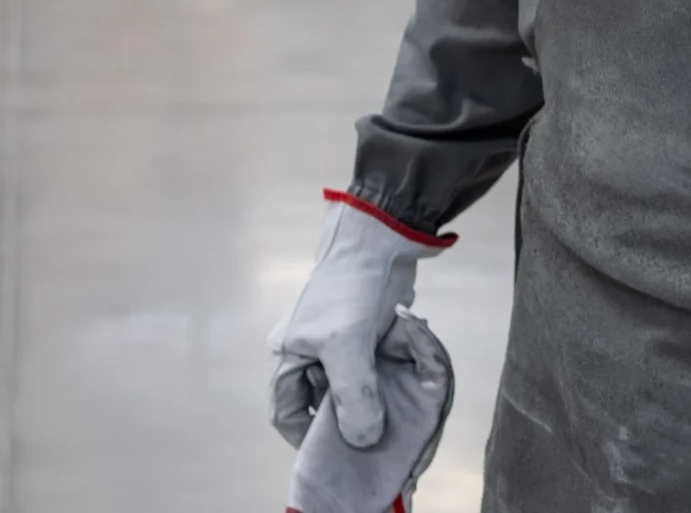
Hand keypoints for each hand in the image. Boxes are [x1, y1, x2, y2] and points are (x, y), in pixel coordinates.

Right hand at [267, 192, 449, 449]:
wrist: (384, 238)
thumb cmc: (352, 288)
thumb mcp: (348, 346)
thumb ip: (354, 395)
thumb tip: (363, 439)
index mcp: (290, 354)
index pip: (285, 409)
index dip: (304, 434)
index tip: (332, 452)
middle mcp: (310, 351)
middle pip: (323, 399)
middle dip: (345, 416)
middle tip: (373, 436)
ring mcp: (341, 341)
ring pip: (354, 384)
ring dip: (373, 397)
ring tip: (393, 410)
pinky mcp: (368, 332)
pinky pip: (375, 365)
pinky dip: (388, 374)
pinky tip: (406, 378)